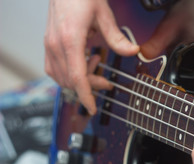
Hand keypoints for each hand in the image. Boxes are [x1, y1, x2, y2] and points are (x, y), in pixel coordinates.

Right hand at [44, 0, 138, 114]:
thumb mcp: (104, 14)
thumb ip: (117, 37)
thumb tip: (133, 51)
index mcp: (70, 40)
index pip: (77, 78)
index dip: (86, 96)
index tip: (93, 109)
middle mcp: (56, 45)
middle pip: (72, 80)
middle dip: (90, 86)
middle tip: (107, 82)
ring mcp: (49, 45)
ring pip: (61, 77)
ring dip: (80, 80)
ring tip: (96, 66)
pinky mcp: (48, 43)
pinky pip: (54, 68)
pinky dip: (68, 74)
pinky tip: (83, 63)